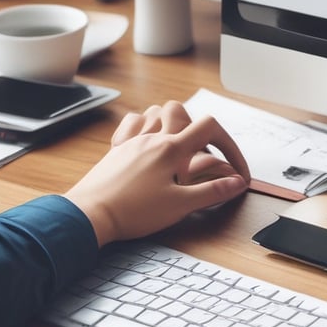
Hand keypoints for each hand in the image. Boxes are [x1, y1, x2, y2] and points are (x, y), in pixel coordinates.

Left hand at [65, 101, 250, 247]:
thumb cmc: (133, 211)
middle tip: (205, 156)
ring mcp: (133, 141)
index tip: (235, 169)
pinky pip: (132, 123)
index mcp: (172, 148)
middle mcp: (153, 138)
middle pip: (181, 111)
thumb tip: (237, 183)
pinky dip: (145, 125)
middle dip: (200, 129)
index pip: (210, 128)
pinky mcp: (117, 150)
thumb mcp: (180, 205)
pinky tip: (150, 141)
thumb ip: (212, 192)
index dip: (229, 145)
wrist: (89, 215)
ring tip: (179, 148)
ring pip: (156, 112)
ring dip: (172, 123)